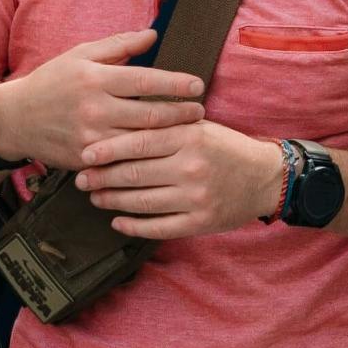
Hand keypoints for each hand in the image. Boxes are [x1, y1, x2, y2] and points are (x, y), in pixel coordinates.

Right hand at [0, 30, 203, 173]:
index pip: (144, 80)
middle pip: (149, 115)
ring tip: (190, 132)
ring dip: (169, 138)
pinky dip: (146, 158)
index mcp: (94, 78)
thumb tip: (154, 35)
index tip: (197, 85)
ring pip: (140, 142)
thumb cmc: (52, 81)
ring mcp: (90, 137)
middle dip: (180, 114)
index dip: (174, 84)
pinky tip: (163, 154)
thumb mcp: (80, 54)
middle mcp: (93, 108)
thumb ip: (118, 45)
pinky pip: (123, 160)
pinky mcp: (86, 159)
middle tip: (201, 111)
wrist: (16, 119)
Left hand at [75, 120, 285, 240]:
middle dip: (102, 177)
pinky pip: (159, 227)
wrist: (266, 178)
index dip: (108, 150)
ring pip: (142, 202)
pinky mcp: (200, 222)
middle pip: (134, 174)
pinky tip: (118, 222)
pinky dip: (134, 226)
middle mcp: (191, 167)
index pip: (138, 142)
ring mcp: (195, 197)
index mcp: (189, 137)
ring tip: (95, 197)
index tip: (85, 154)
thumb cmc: (227, 147)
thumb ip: (166, 124)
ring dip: (112, 201)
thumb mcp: (199, 126)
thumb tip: (121, 120)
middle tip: (81, 178)